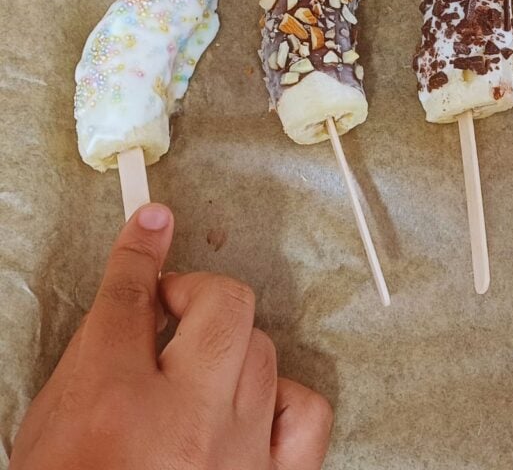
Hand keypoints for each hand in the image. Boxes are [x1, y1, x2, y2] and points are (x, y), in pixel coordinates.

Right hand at [10, 203, 332, 469]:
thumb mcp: (52, 424)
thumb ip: (90, 355)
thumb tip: (128, 298)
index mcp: (109, 403)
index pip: (132, 294)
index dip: (141, 250)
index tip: (152, 223)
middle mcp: (183, 420)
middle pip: (222, 303)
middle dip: (197, 292)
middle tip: (172, 308)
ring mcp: (237, 453)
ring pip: (264, 348)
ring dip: (232, 346)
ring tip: (202, 367)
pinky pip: (303, 411)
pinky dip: (281, 395)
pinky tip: (253, 403)